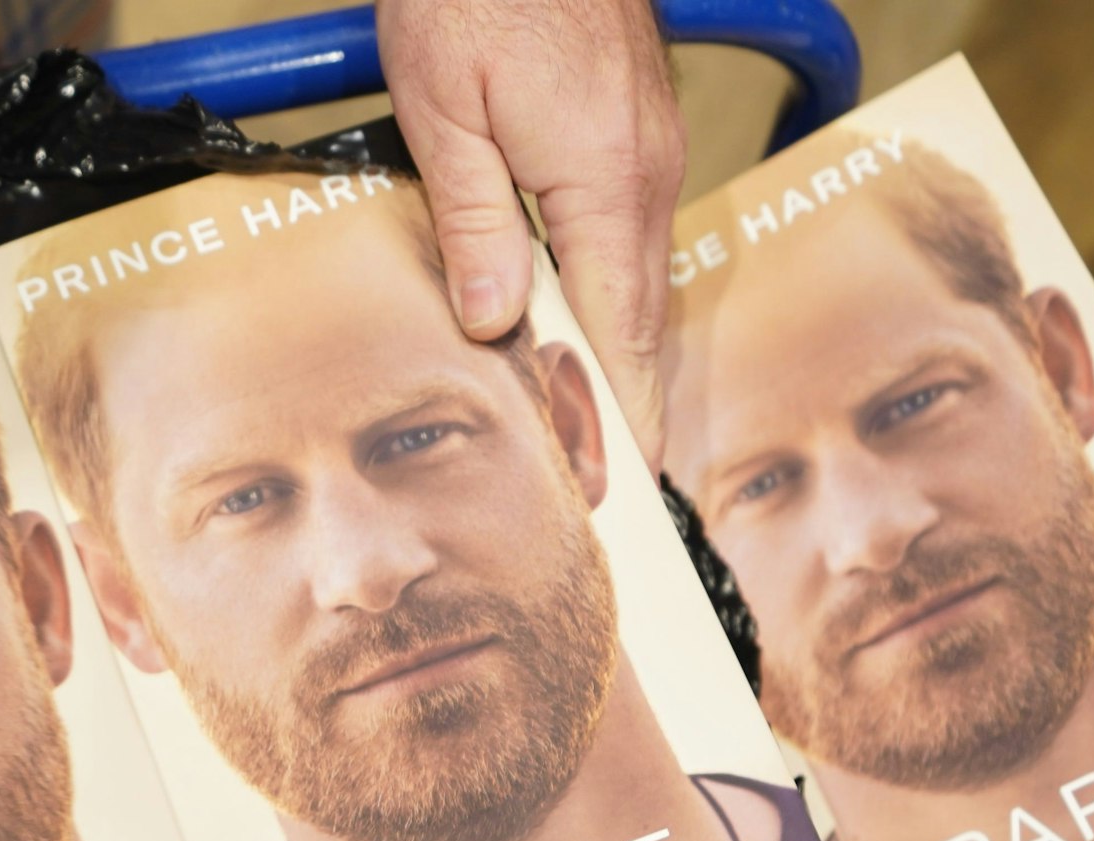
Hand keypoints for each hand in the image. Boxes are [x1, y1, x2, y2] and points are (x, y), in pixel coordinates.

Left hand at [379, 0, 685, 467]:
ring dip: (618, 348)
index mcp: (605, 181)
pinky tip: (582, 320)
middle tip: (609, 478)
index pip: (622, 329)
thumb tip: (493, 321)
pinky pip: (629, 232)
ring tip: (595, 422)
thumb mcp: (444, 109)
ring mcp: (649, 145)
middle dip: (627, 399)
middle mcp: (646, 170)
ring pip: (638, 273)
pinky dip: (611, 290)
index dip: (623, 411)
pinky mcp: (633, 125)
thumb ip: (473, 221)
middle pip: (642, 314)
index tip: (626, 478)